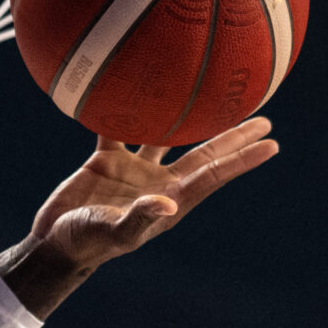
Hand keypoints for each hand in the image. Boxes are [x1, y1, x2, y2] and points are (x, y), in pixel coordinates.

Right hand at [0, 117, 279, 317]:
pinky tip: (136, 84)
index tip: (272, 144)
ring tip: (213, 95)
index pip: (213, 174)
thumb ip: (139, 219)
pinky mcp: (107, 159)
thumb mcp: (113, 232)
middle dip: (233, 138)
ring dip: (191, 118)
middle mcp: (158, 182)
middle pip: (204, 155)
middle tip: (266, 120)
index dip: (242, 160)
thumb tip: (167, 204)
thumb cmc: (87, 243)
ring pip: (169, 137)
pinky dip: (127, 109)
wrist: (54, 242)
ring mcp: (134, 169)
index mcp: (169, 199)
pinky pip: (122, 128)